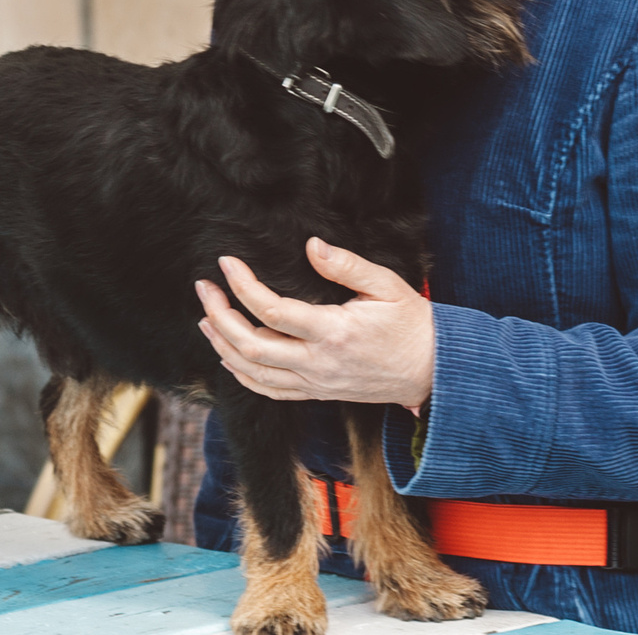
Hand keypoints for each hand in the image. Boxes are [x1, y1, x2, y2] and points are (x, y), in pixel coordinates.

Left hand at [194, 241, 435, 410]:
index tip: (227, 262)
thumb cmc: (412, 324)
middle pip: (251, 346)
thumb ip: (347, 265)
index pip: (272, 310)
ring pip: (253, 373)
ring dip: (222, 346)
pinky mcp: (318, 392)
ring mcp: (316, 382)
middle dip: (219, 317)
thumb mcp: (387, 285)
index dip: (242, 285)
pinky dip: (242, 375)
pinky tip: (228, 356)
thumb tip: (312, 246)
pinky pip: (270, 390)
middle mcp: (318, 363)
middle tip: (205, 289)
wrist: (433, 372)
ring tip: (206, 318)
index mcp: (333, 332)